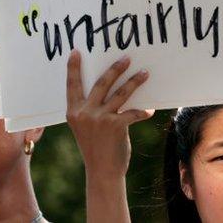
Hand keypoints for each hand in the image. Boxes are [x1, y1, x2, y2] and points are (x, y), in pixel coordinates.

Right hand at [65, 50, 153, 179]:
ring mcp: (100, 118)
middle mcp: (85, 113)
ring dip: (134, 81)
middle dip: (115, 69)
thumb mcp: (84, 127)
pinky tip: (150, 110)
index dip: (73, 68)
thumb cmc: (95, 147)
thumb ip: (90, 109)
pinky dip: (143, 111)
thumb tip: (110, 89)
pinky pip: (133, 112)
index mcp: (73, 112)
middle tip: (126, 58)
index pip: (72, 85)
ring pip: (120, 93)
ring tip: (144, 72)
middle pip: (101, 83)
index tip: (76, 52)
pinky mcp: (115, 125)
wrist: (102, 171)